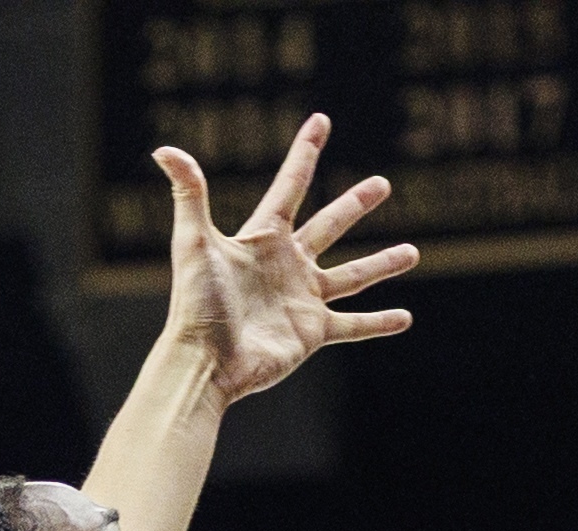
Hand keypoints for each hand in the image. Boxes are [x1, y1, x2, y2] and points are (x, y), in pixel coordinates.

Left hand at [148, 118, 419, 409]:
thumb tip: (164, 149)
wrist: (205, 362)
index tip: (321, 121)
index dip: (305, 152)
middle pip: (330, 226)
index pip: (290, 186)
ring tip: (413, 252)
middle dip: (355, 205)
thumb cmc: (196, 304)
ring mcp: (302, 299)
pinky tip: (405, 317)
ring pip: (352, 276)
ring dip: (382, 263)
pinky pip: (353, 325)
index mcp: (262, 238)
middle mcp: (286, 265)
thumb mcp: (193, 243)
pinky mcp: (312, 333)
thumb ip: (189, 193)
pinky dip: (379, 323)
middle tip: (383, 185)